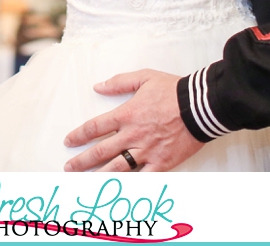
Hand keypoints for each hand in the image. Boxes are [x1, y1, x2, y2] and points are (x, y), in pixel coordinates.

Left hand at [62, 70, 204, 172]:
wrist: (200, 106)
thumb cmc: (173, 90)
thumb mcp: (144, 77)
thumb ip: (119, 82)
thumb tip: (98, 86)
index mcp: (126, 114)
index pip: (95, 127)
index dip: (79, 135)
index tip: (69, 141)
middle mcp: (133, 135)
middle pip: (101, 151)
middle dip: (82, 161)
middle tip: (69, 168)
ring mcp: (147, 151)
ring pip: (117, 168)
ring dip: (99, 175)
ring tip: (85, 182)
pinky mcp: (162, 162)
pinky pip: (143, 178)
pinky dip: (130, 185)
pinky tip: (119, 191)